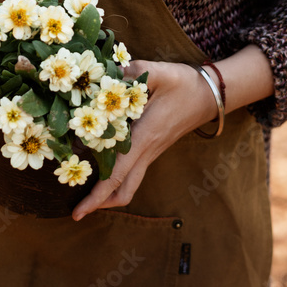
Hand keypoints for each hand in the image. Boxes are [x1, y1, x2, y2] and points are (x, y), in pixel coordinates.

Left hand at [72, 59, 216, 220]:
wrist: (210, 94)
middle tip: (76, 207)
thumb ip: (129, 72)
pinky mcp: (153, 147)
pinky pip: (133, 170)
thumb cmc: (185, 84)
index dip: (96, 196)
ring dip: (108, 191)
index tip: (77, 213)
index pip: (117, 175)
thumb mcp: (158, 72)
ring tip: (83, 182)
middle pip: (123, 191)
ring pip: (129, 184)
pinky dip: (116, 174)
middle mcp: (147, 151)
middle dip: (99, 203)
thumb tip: (104, 76)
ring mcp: (152, 152)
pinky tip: (101, 158)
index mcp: (144, 137)